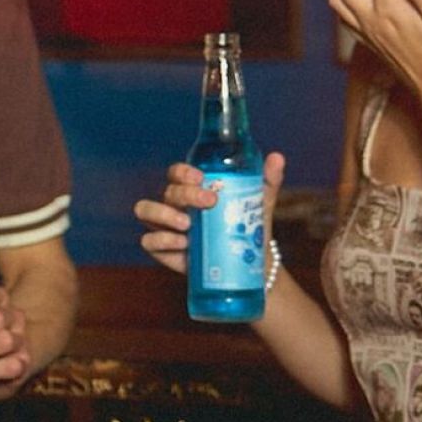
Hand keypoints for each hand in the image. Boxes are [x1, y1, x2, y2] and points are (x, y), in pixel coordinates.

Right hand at [133, 153, 284, 273]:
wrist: (248, 264)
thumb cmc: (247, 226)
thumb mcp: (259, 202)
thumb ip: (267, 179)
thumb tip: (277, 157)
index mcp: (191, 189)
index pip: (176, 173)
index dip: (182, 171)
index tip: (200, 176)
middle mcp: (173, 204)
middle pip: (168, 191)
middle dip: (186, 194)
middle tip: (210, 202)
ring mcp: (164, 226)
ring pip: (145, 211)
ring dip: (163, 213)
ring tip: (188, 224)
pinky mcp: (162, 249)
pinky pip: (148, 241)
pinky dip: (162, 239)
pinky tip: (183, 243)